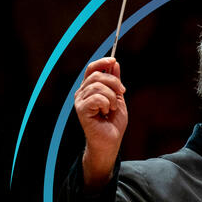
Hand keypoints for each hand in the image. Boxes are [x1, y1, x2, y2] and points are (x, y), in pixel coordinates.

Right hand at [74, 57, 127, 189]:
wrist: (111, 141)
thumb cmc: (113, 123)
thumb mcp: (118, 98)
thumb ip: (115, 82)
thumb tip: (114, 63)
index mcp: (90, 88)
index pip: (92, 68)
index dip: (102, 62)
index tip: (114, 60)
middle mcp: (82, 93)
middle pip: (97, 75)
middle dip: (114, 83)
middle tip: (122, 93)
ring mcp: (80, 101)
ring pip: (98, 86)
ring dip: (111, 97)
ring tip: (111, 109)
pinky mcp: (81, 109)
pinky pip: (97, 98)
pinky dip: (106, 104)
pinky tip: (106, 113)